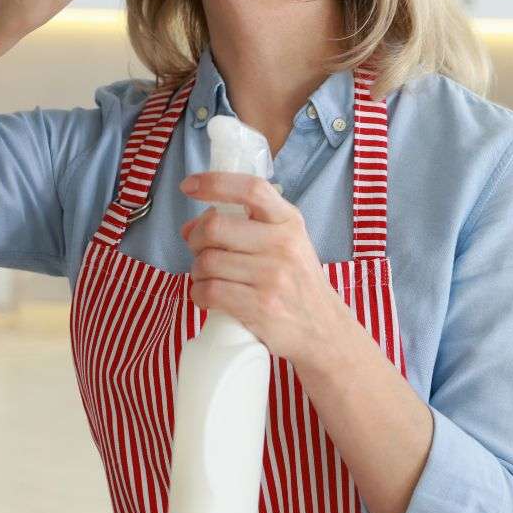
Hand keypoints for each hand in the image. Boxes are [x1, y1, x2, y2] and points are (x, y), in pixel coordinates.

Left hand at [179, 172, 347, 365]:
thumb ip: (246, 226)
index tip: (189, 185)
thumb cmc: (296, 282)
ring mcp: (272, 276)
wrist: (323, 330)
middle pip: (214, 227)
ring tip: (208, 277)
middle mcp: (282, 244)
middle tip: (199, 249)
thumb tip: (190, 227)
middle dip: (195, 237)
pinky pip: (209, 291)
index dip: (214, 182)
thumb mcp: (286, 242)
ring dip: (197, 270)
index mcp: (288, 221)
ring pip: (206, 261)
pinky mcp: (260, 307)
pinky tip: (208, 296)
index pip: (251, 189)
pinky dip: (199, 294)